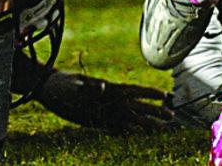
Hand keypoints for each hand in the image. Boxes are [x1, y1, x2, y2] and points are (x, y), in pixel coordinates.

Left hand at [35, 69, 171, 134]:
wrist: (49, 90)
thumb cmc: (62, 85)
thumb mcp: (74, 85)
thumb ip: (89, 88)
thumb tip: (103, 87)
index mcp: (109, 90)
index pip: (134, 92)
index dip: (150, 94)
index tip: (165, 96)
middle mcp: (110, 100)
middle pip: (137, 107)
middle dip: (155, 112)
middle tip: (172, 118)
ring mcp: (104, 110)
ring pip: (130, 118)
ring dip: (145, 123)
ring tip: (161, 128)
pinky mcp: (96, 120)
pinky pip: (116, 127)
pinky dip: (127, 131)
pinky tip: (136, 135)